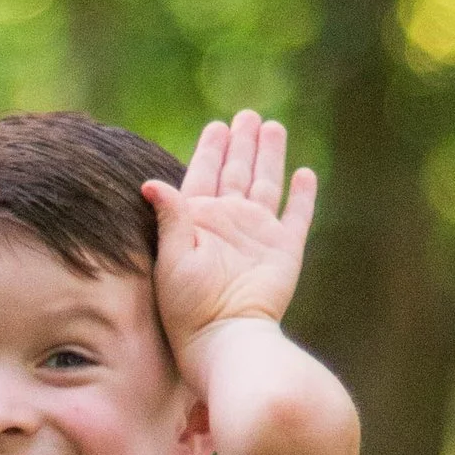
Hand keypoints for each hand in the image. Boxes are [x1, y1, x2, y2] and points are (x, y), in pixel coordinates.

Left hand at [146, 115, 315, 365]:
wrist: (224, 338)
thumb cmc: (189, 308)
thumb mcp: (172, 260)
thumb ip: (170, 218)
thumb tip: (150, 183)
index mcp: (200, 222)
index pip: (204, 174)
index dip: (211, 150)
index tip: (217, 126)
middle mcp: (230, 223)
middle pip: (238, 172)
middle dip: (242, 143)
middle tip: (246, 116)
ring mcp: (258, 236)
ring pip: (266, 183)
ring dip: (269, 156)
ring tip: (272, 127)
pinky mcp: (284, 251)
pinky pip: (296, 215)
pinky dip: (302, 195)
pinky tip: (304, 174)